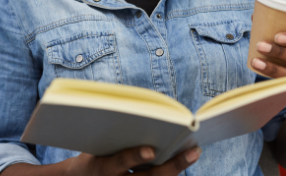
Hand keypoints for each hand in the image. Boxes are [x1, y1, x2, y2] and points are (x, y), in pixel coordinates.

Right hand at [66, 146, 201, 174]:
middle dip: (172, 166)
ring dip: (176, 169)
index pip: (119, 162)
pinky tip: (183, 159)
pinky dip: (170, 171)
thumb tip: (144, 115)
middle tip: (193, 151)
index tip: (151, 151)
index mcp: (103, 168)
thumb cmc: (92, 154)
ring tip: (193, 153)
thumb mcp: (97, 143)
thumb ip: (116, 133)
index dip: (134, 157)